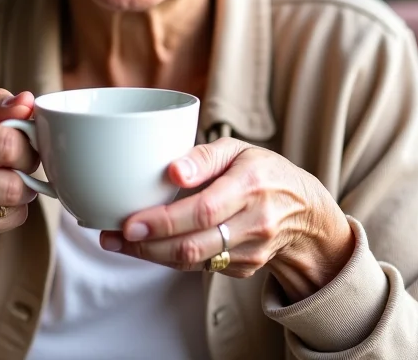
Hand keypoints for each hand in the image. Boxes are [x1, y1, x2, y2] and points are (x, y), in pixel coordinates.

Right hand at [0, 88, 39, 325]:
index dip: (27, 145)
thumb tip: (28, 101)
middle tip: (17, 164)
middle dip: (26, 171)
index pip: (10, 144)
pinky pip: (9, 222)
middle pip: (17, 181)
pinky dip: (8, 212)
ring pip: (17, 203)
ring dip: (19, 193)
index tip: (23, 143)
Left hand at [100, 138, 354, 300]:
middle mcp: (254, 222)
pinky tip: (148, 246)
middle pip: (194, 243)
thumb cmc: (262, 172)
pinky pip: (201, 266)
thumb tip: (172, 170)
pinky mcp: (244, 268)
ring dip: (151, 255)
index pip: (203, 210)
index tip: (129, 222)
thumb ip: (204, 155)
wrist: (305, 213)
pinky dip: (170, 257)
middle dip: (147, 245)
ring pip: (193, 260)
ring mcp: (251, 250)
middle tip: (112, 236)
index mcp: (251, 185)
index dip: (163, 221)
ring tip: (118, 242)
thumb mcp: (239, 149)